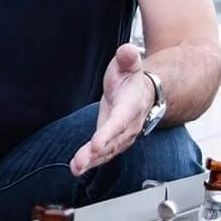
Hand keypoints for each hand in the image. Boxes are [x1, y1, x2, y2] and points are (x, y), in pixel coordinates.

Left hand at [70, 43, 152, 174]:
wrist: (145, 93)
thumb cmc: (131, 79)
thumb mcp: (129, 64)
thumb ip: (128, 57)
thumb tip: (127, 51)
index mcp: (131, 105)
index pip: (119, 122)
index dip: (108, 134)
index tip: (96, 145)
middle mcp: (129, 124)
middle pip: (112, 141)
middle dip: (96, 153)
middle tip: (80, 163)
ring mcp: (122, 135)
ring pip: (108, 151)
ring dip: (91, 161)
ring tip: (76, 168)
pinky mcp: (114, 141)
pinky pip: (104, 154)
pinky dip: (91, 162)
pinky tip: (78, 168)